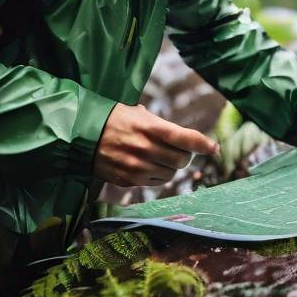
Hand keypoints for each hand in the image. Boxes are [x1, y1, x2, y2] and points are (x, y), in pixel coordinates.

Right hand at [94, 103, 219, 186]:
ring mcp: (136, 167)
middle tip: (179, 150)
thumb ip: (162, 126)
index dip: (204, 144)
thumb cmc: (114, 119)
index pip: (185, 138)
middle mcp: (145, 148)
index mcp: (149, 127)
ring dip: (171, 166)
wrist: (82, 134)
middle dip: (185, 156)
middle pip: (182, 160)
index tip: (214, 148)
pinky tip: (148, 165)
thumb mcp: (138, 114)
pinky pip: (155, 182)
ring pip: (170, 174)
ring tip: (158, 156)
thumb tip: (187, 140)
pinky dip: (158, 175)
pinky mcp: (128, 180)